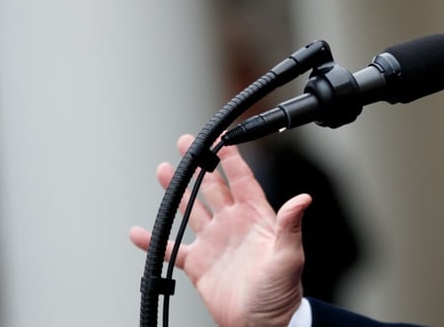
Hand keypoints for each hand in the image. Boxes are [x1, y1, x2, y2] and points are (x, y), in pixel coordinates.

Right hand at [130, 134, 310, 326]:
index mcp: (256, 217)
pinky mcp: (198, 264)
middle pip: (213, 187)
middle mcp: (233, 224)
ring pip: (191, 210)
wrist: (262, 324)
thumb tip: (304, 199)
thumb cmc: (281, 293)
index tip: (221, 136)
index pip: (242, 180)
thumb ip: (290, 226)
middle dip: (200, 164)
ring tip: (164, 171)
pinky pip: (171, 248)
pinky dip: (154, 240)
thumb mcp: (289, 256)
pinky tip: (139, 232)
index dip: (231, 158)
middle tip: (186, 143)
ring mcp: (214, 242)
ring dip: (177, 192)